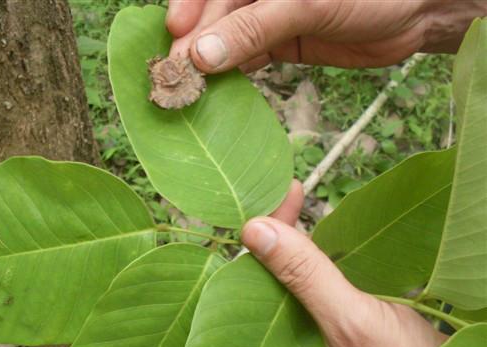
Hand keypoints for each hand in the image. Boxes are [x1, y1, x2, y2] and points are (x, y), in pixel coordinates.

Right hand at [167, 0, 485, 71]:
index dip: (189, 10)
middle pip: (214, 17)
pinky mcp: (281, 43)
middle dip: (195, 46)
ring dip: (210, 66)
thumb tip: (202, 56)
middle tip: (177, 80)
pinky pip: (247, 58)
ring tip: (191, 91)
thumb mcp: (306, 3)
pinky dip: (233, 74)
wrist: (416, 10)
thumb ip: (254, 27)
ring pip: (227, 40)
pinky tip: (220, 90)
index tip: (175, 39)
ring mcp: (268, 16)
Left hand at [245, 181, 446, 346]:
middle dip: (275, 235)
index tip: (267, 199)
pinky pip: (320, 290)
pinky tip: (319, 239)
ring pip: (295, 283)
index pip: (250, 288)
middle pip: (269, 282)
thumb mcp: (349, 319)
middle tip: (287, 190)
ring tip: (295, 199)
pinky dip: (319, 261)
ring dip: (296, 244)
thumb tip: (252, 229)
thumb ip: (303, 276)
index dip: (258, 242)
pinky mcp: (343, 333)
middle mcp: (288, 346)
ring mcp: (316, 339)